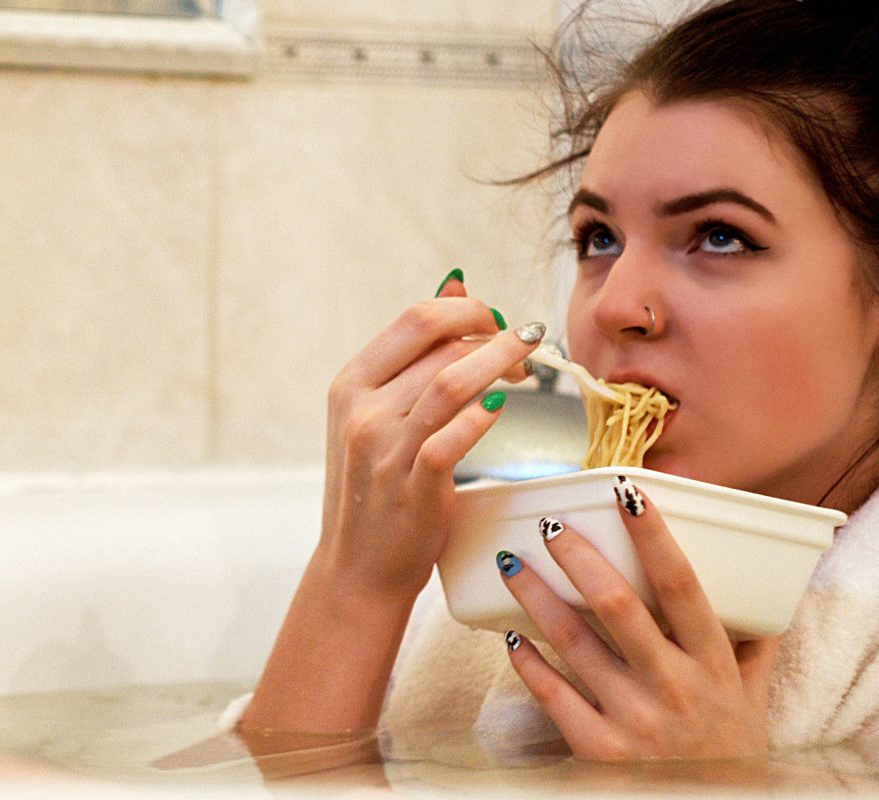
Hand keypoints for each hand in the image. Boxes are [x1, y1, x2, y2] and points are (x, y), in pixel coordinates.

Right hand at [316, 277, 542, 604]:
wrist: (357, 567)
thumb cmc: (377, 488)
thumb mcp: (378, 415)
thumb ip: (414, 356)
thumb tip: (456, 283)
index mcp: (350, 383)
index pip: (416, 318)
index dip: (468, 309)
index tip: (498, 323)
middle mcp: (360, 409)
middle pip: (440, 342)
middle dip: (493, 334)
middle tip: (524, 347)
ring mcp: (383, 447)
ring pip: (452, 380)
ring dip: (500, 363)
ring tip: (528, 368)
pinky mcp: (412, 484)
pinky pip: (454, 434)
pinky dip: (484, 416)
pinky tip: (501, 409)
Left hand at [497, 477, 777, 759]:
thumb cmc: (727, 756)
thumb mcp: (753, 700)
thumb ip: (755, 646)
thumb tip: (769, 591)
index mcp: (714, 665)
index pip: (684, 585)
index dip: (655, 536)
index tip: (628, 493)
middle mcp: (675, 687)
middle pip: (618, 605)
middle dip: (578, 557)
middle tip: (549, 524)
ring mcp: (634, 719)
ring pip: (573, 642)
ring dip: (536, 596)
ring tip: (511, 563)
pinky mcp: (598, 750)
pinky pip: (551, 695)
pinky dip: (526, 660)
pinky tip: (510, 634)